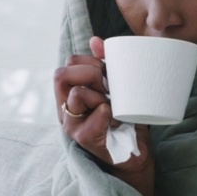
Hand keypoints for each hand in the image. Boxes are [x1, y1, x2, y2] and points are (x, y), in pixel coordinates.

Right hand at [53, 36, 155, 195]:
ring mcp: (72, 126)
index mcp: (70, 94)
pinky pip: (90, 120)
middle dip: (89, 74)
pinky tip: (114, 117)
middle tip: (108, 87)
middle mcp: (65, 109)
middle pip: (61, 75)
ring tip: (112, 106)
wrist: (135, 155)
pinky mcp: (84, 140)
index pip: (67, 64)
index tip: (106, 72)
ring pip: (76, 95)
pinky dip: (104, 114)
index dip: (88, 61)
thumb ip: (105, 64)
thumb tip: (95, 40)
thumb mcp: (116, 88)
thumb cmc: (125, 120)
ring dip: (99, 95)